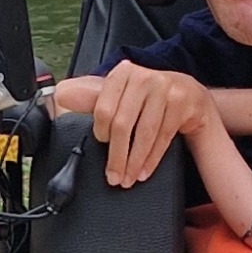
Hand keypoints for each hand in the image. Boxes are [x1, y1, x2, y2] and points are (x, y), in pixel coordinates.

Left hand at [86, 60, 214, 186]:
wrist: (189, 95)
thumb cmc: (148, 97)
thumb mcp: (120, 94)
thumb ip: (91, 98)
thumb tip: (62, 96)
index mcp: (123, 73)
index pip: (104, 107)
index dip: (101, 132)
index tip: (101, 145)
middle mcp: (144, 77)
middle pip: (123, 124)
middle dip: (116, 156)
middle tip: (113, 176)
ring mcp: (165, 89)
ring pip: (144, 134)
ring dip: (134, 162)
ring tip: (128, 178)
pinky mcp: (181, 103)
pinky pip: (163, 138)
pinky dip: (151, 160)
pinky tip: (143, 172)